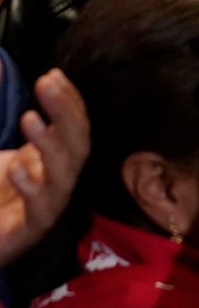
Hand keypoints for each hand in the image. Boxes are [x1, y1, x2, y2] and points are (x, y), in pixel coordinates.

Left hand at [0, 71, 89, 266]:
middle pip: (75, 145)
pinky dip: (30, 188)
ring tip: (30, 120)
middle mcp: (54, 180)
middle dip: (64, 113)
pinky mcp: (27, 231)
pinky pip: (39, 210)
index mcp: (50, 160)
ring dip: (49, 145)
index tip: (53, 76)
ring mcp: (45, 206)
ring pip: (62, 175)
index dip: (68, 101)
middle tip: (47, 85)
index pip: (73, 126)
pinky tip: (15, 168)